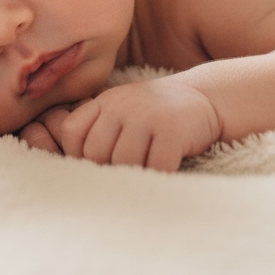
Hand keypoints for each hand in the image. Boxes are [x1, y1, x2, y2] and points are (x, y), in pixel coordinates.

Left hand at [20, 77, 220, 171]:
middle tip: (123, 178)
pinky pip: (155, 165)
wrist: (204, 97)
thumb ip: (97, 130)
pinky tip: (164, 173)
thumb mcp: (121, 111)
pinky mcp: (172, 130)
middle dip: (107, 171)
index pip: (72, 133)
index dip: (79, 156)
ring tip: (144, 176)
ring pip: (123, 162)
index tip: (98, 166)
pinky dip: (158, 176)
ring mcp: (146, 116)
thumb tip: (70, 165)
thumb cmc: (155, 114)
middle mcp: (121, 106)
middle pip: (95, 152)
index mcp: (104, 102)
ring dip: (134, 176)